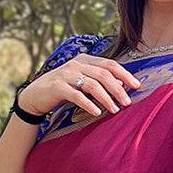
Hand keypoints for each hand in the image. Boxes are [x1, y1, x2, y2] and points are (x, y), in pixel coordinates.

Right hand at [16, 53, 142, 120]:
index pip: (109, 64)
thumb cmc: (63, 90)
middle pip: (103, 74)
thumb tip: (122, 85)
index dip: (125, 74)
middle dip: (118, 88)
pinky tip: (97, 113)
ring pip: (92, 84)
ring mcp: (66, 74)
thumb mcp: (83, 83)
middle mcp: (76, 64)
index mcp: (85, 60)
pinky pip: (76, 95)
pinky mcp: (57, 87)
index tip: (137, 85)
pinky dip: (88, 104)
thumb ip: (100, 82)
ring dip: (106, 98)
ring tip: (115, 110)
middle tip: (128, 102)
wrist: (35, 96)